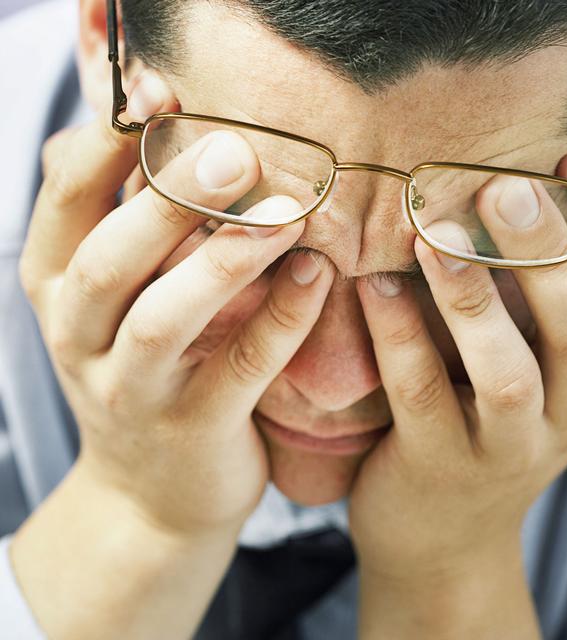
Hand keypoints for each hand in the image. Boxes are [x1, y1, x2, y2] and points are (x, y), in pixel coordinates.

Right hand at [18, 82, 334, 535]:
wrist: (150, 494)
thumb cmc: (143, 371)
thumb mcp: (115, 299)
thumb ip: (133, 222)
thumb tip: (154, 123)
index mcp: (58, 285)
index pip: (64, 195)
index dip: (110, 140)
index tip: (164, 89)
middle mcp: (79, 335)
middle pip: (110, 257)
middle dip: (171, 199)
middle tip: (236, 153)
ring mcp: (131, 391)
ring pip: (163, 318)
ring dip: (225, 260)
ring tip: (287, 213)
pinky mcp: (192, 429)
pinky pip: (237, 370)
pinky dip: (280, 319)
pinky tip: (317, 274)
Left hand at [350, 142, 566, 582]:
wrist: (442, 533)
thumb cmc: (485, 418)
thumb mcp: (532, 359)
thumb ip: (538, 288)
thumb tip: (544, 186)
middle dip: (548, 252)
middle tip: (506, 186)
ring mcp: (508, 448)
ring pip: (507, 372)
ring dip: (474, 298)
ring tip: (434, 233)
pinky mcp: (441, 466)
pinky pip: (422, 397)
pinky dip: (401, 338)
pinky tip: (376, 285)